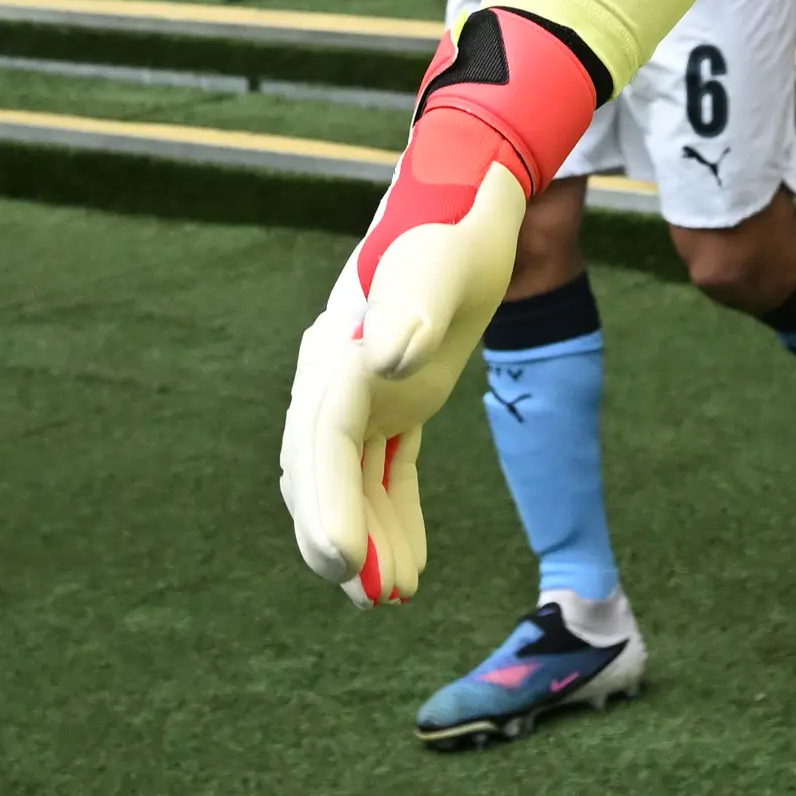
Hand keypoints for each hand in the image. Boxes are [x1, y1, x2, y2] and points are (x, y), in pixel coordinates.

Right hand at [280, 10, 602, 603]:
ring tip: (393, 596)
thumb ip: (411, 310)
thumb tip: (387, 360)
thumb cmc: (454, 230)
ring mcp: (365, 393)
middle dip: (339, 538)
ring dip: (367, 540)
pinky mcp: (397, 399)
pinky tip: (408, 563)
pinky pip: (385, 470)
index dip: (328, 506)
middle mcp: (339, 379)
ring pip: (352, 484)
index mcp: (337, 356)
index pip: (324, 446)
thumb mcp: (439, 267)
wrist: (472, 198)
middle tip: (367, 597)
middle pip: (323, 476)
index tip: (340, 562)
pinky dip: (391, 514)